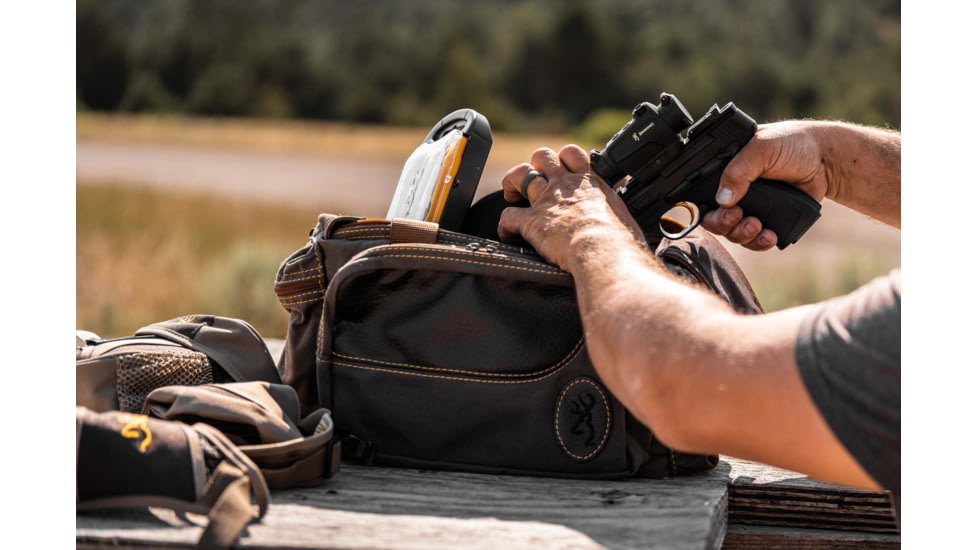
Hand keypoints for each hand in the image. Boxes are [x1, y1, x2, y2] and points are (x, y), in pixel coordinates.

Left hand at [497, 144, 645, 269]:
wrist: (604, 253)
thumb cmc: (623, 244)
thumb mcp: (629, 222)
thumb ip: (626, 220)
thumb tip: (656, 234)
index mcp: (591, 184)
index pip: (574, 155)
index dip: (564, 159)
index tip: (563, 171)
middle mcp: (566, 186)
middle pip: (542, 157)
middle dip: (535, 165)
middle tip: (534, 181)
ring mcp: (546, 201)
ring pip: (520, 175)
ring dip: (512, 183)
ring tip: (512, 194)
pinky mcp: (530, 222)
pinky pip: (507, 216)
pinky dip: (505, 226)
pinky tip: (509, 235)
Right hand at [701, 121, 828, 250]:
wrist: (825, 160)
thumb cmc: (791, 144)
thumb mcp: (761, 149)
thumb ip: (738, 171)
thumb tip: (722, 199)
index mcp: (724, 171)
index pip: (702, 195)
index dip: (706, 208)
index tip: (724, 209)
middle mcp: (733, 191)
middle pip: (713, 219)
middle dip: (724, 224)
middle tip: (739, 217)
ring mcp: (750, 208)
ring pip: (732, 233)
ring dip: (742, 234)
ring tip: (758, 226)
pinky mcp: (767, 220)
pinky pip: (754, 241)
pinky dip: (759, 243)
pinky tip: (769, 236)